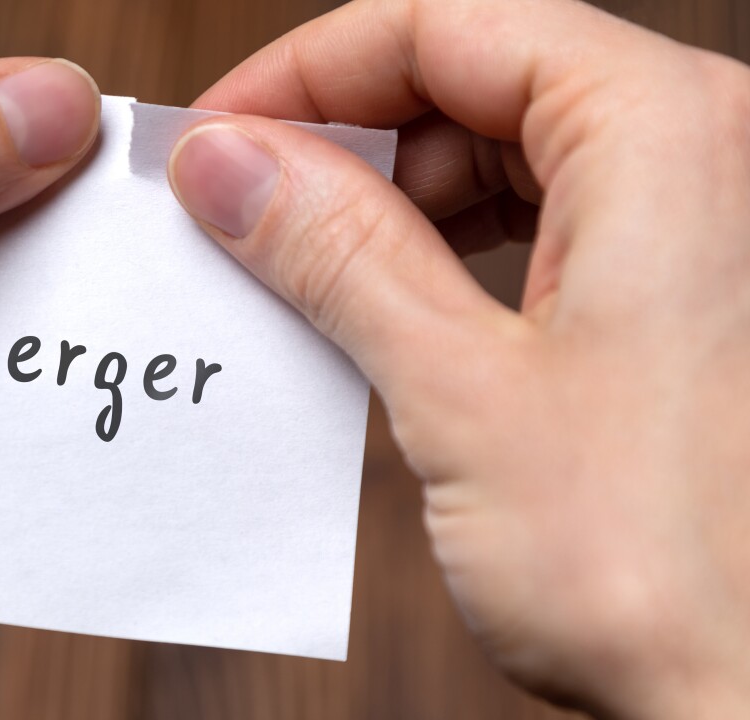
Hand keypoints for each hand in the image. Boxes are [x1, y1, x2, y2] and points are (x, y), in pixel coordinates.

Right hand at [167, 0, 749, 715]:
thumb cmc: (667, 570)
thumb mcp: (458, 389)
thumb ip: (335, 252)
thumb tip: (226, 164)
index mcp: (667, 132)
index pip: (446, 23)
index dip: (307, 73)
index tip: (216, 139)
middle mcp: (705, 155)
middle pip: (478, 81)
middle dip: (342, 141)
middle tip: (237, 212)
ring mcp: (702, 227)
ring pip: (508, 157)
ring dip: (388, 204)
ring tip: (295, 271)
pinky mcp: (686, 299)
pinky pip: (544, 230)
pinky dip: (450, 256)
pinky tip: (383, 310)